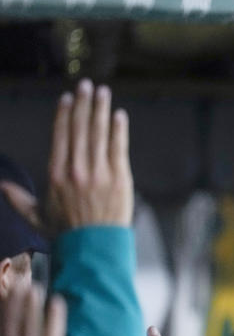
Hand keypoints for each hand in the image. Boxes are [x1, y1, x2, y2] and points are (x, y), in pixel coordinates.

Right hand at [0, 80, 132, 236]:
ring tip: (103, 93)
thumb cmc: (66, 234)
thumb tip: (1, 187)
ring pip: (99, 134)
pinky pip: (118, 148)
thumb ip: (19, 199)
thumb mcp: (37, 217)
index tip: (68, 98)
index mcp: (56, 174)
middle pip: (80, 129)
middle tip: (87, 85)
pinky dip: (119, 130)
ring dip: (101, 110)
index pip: (60, 136)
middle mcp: (76, 170)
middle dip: (83, 104)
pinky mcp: (119, 179)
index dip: (64, 114)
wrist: (94, 249)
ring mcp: (99, 173)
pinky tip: (119, 115)